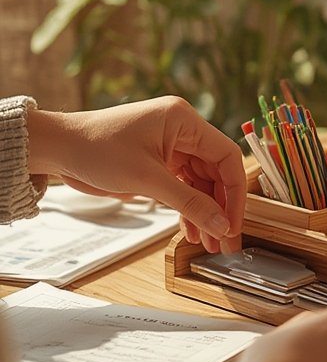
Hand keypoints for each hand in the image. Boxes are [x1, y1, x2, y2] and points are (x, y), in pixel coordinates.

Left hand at [27, 96, 245, 252]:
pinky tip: (190, 229)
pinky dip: (187, 206)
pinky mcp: (158, 159)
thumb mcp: (147, 180)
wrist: (57, 148)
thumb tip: (222, 225)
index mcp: (184, 120)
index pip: (227, 157)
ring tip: (207, 242)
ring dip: (205, 211)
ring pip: (201, 181)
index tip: (232, 223)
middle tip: (224, 240)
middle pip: (216, 171)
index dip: (235, 193)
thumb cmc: (95, 149)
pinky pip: (183, 184)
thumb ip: (189, 203)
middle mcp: (182, 129)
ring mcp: (170, 144)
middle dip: (220, 207)